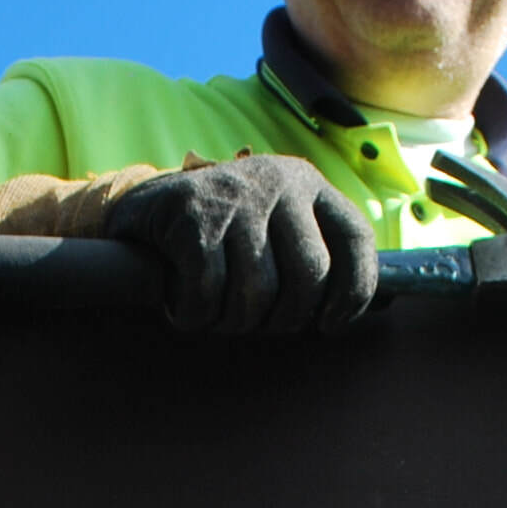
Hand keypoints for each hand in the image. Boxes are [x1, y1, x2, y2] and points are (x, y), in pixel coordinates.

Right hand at [100, 156, 378, 336]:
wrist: (147, 206)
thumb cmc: (224, 234)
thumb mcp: (275, 227)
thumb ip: (312, 253)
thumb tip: (359, 308)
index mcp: (308, 185)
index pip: (356, 239)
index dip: (354, 292)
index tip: (331, 325)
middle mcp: (278, 182)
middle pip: (310, 276)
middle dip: (285, 319)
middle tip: (258, 324)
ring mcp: (235, 197)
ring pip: (258, 291)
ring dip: (235, 322)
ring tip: (219, 317)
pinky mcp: (193, 217)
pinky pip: (209, 291)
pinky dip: (197, 315)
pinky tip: (187, 310)